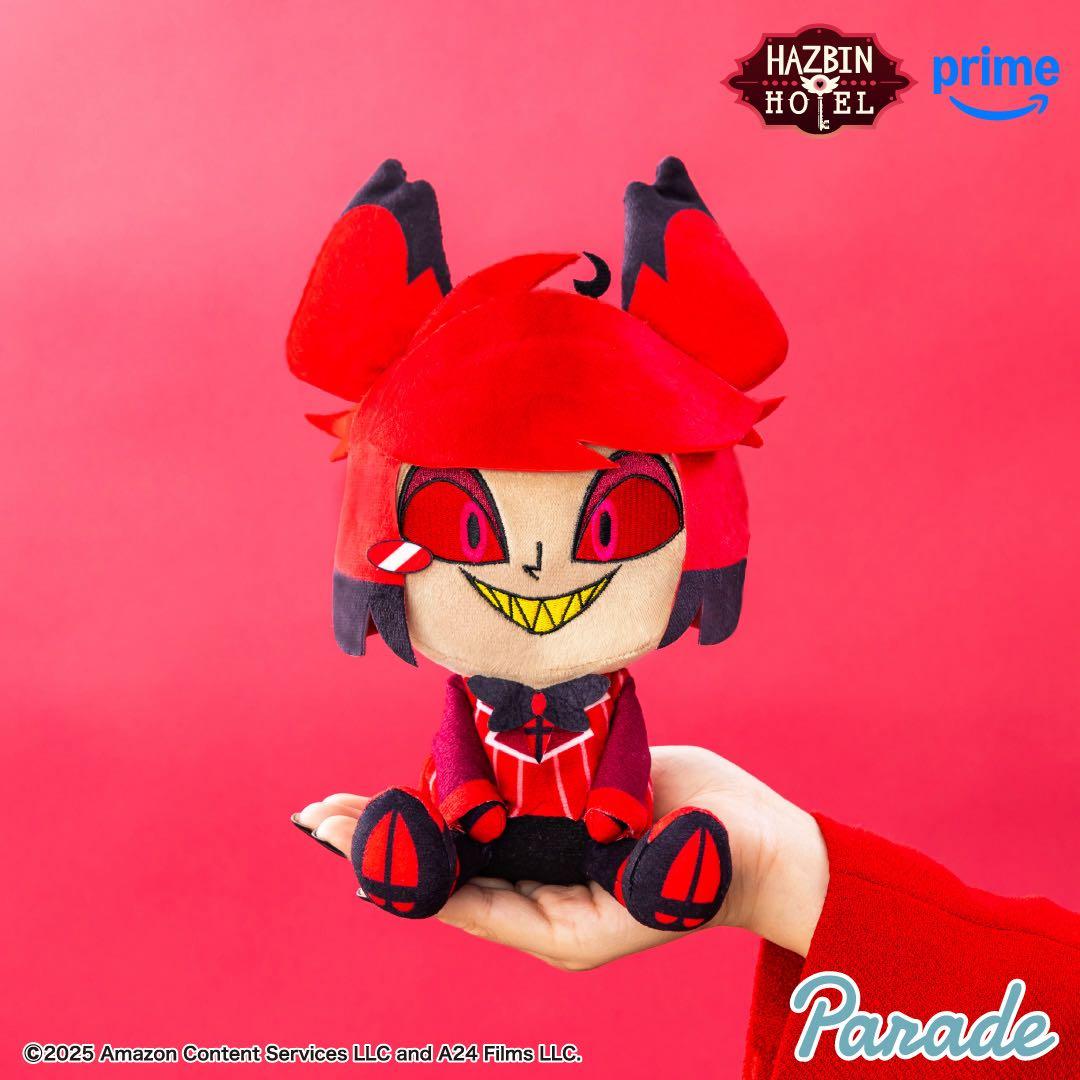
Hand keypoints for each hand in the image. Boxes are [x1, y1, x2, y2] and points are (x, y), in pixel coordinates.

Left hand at [291, 746, 827, 970]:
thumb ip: (623, 881)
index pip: (453, 897)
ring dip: (401, 815)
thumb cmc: (714, 869)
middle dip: (379, 842)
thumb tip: (576, 871)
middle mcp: (534, 889)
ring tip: (341, 803)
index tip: (342, 837)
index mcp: (548, 924)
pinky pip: (491, 806)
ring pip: (456, 837)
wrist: (754, 840)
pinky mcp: (557, 815)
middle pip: (440, 868)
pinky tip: (414, 771)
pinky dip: (446, 789)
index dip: (394, 866)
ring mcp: (542, 852)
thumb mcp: (665, 881)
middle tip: (315, 817)